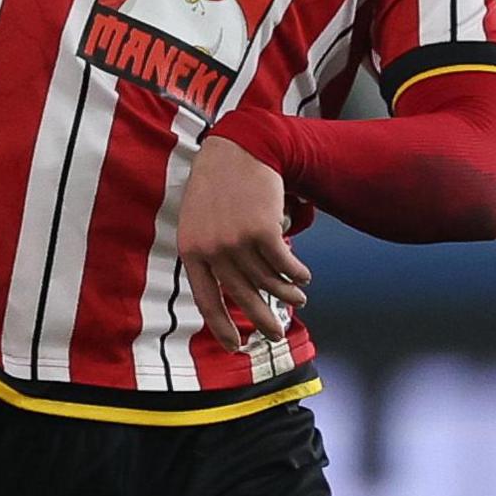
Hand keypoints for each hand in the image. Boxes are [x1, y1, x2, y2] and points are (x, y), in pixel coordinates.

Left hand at [177, 131, 309, 341]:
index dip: (221, 327)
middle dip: (262, 320)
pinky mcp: (263, 231)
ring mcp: (237, 241)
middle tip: (276, 336)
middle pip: (241, 297)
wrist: (239, 148)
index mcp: (192, 250)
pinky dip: (297, 274)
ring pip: (267, 282)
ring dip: (286, 295)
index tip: (236, 347)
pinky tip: (304, 277)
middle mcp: (212, 250)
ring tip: (298, 300)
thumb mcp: (200, 219)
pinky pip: (285, 265)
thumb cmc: (220, 184)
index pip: (205, 300)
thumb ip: (211, 252)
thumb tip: (234, 288)